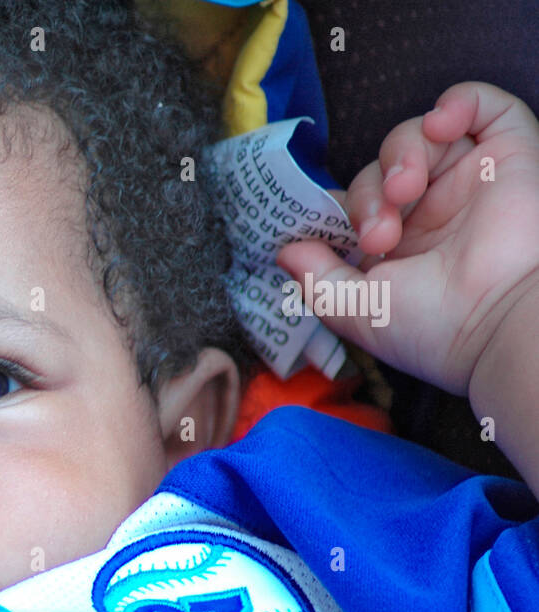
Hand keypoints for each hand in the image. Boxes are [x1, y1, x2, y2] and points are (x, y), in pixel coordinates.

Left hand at [278, 82, 538, 397]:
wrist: (500, 322)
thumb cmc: (434, 328)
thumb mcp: (357, 309)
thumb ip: (316, 278)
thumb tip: (283, 250)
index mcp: (394, 247)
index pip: (351, 202)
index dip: (333, 207)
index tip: (323, 231)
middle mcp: (430, 211)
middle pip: (377, 169)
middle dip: (367, 196)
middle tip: (378, 233)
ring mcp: (467, 181)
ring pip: (415, 136)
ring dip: (400, 155)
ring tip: (404, 189)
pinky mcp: (509, 155)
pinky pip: (481, 104)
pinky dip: (456, 101)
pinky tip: (439, 124)